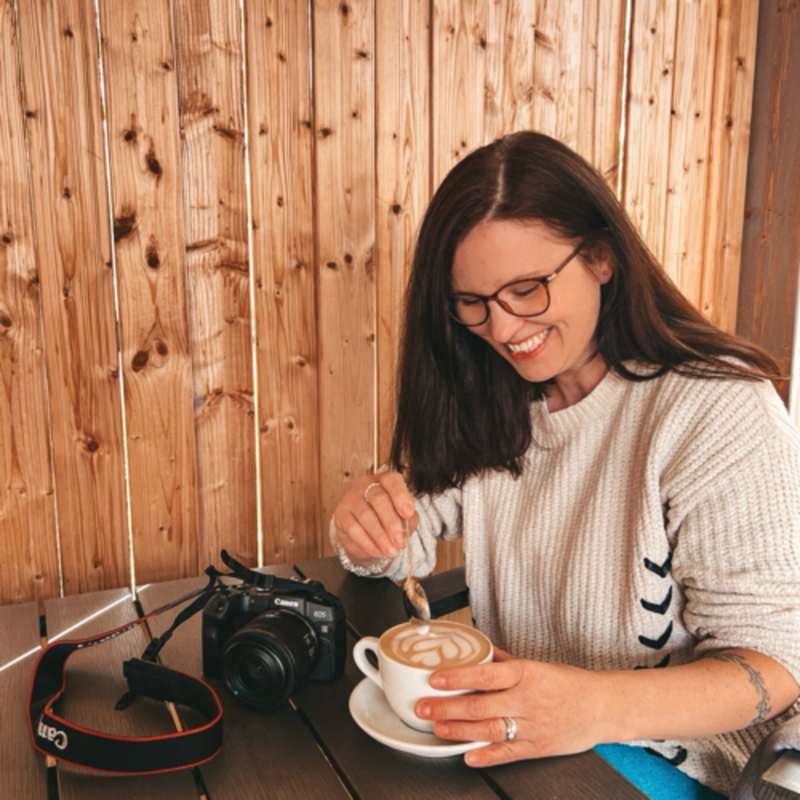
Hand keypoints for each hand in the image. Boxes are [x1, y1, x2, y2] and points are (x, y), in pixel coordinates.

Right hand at [332, 472, 418, 560]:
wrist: (366, 536)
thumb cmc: (388, 521)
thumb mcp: (403, 518)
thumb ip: (407, 521)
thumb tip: (404, 531)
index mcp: (385, 481)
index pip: (391, 480)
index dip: (401, 496)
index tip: (408, 513)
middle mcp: (366, 485)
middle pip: (379, 499)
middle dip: (391, 523)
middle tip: (399, 541)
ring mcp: (351, 498)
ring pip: (366, 515)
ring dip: (380, 536)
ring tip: (390, 551)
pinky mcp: (341, 514)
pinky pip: (353, 528)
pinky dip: (367, 542)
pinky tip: (376, 551)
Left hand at [414, 649, 607, 766]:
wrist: (602, 707)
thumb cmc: (569, 683)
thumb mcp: (536, 665)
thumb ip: (504, 661)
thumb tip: (477, 651)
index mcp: (525, 674)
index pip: (485, 675)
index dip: (457, 678)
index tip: (435, 679)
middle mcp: (527, 700)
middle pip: (481, 706)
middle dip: (447, 708)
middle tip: (423, 707)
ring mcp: (532, 726)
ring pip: (490, 730)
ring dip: (459, 731)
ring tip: (438, 727)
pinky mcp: (538, 747)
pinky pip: (509, 753)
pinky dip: (487, 756)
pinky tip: (469, 755)